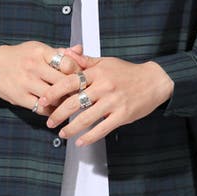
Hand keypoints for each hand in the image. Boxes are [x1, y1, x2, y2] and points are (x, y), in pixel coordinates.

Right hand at [0, 42, 82, 114]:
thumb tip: (79, 50)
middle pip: (62, 82)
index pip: (67, 63)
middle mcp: (33, 67)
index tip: (83, 77)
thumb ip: (60, 52)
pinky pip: (41, 108)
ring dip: (64, 102)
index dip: (78, 72)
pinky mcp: (19, 97)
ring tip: (70, 102)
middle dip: (74, 89)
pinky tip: (56, 108)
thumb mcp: (39, 49)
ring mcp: (26, 83)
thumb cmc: (21, 56)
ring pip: (53, 97)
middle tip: (82, 93)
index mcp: (41, 52)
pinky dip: (51, 111)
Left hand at [40, 54, 173, 144]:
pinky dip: (89, 137)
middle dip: (58, 114)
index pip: (69, 81)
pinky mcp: (122, 115)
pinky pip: (102, 128)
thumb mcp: (105, 62)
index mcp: (97, 72)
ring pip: (86, 118)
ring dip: (70, 128)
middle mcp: (103, 86)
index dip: (53, 92)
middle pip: (74, 102)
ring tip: (62, 134)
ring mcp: (113, 101)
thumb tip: (65, 54)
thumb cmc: (127, 72)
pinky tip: (80, 141)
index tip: (43, 101)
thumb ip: (84, 61)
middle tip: (48, 122)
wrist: (154, 80)